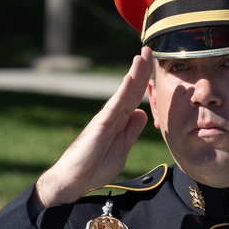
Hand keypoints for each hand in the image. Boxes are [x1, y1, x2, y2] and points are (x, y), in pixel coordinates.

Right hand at [33, 46, 151, 208]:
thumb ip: (131, 132)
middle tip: (149, 49)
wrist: (74, 179)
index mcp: (119, 122)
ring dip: (134, 73)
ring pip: (124, 92)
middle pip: (131, 89)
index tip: (153, 64)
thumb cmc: (94, 167)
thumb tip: (141, 113)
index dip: (145, 81)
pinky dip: (123, 91)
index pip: (135, 97)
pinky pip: (114, 105)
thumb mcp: (122, 149)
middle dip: (141, 69)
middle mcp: (113, 116)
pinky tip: (130, 78)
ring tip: (142, 56)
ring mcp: (106, 118)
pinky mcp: (100, 125)